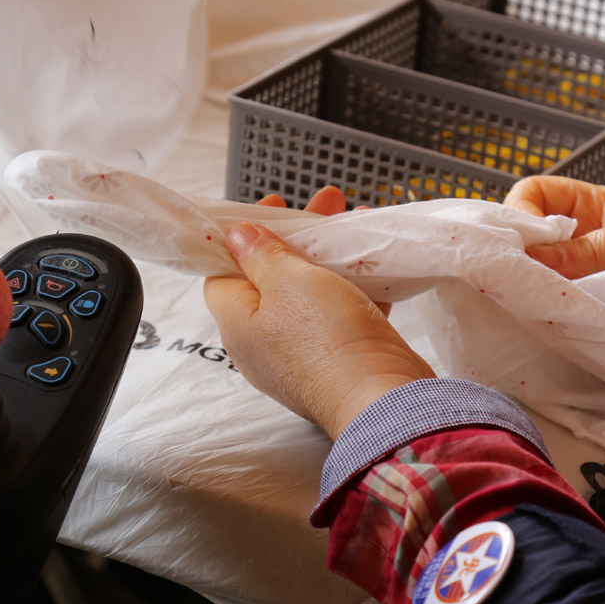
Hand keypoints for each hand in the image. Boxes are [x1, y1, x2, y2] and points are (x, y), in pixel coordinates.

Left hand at [204, 188, 432, 437]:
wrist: (382, 398)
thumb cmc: (327, 338)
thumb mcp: (289, 279)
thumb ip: (261, 253)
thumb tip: (237, 237)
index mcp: (237, 322)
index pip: (222, 271)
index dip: (242, 236)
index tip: (271, 208)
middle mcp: (262, 343)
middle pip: (270, 278)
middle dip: (299, 237)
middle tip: (325, 205)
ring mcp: (300, 355)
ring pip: (309, 295)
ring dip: (330, 258)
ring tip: (354, 223)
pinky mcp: (336, 361)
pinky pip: (339, 316)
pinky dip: (354, 287)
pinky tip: (374, 264)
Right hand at [506, 177, 604, 398]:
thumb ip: (594, 247)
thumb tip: (535, 253)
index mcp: (599, 212)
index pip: (539, 196)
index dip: (522, 211)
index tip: (521, 239)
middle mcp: (584, 251)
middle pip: (527, 245)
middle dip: (518, 258)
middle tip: (517, 277)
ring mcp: (584, 293)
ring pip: (535, 289)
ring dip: (534, 297)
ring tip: (536, 306)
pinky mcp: (589, 333)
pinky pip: (554, 329)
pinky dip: (549, 330)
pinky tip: (552, 330)